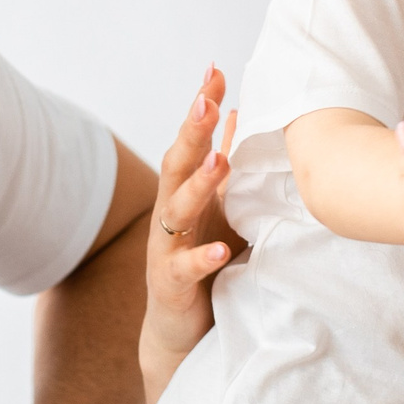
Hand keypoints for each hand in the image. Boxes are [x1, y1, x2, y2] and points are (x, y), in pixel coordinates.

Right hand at [141, 66, 242, 403]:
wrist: (179, 332)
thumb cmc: (205, 264)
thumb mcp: (219, 208)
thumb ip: (224, 163)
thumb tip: (236, 111)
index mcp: (185, 193)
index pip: (192, 141)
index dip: (200, 107)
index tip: (215, 71)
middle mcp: (170, 216)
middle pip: (177, 166)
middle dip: (192, 133)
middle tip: (206, 102)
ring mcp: (167, 250)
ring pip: (177, 212)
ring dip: (198, 185)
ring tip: (219, 162)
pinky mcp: (171, 286)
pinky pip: (185, 269)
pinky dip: (202, 258)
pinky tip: (220, 250)